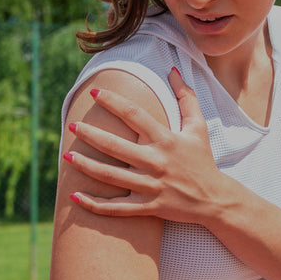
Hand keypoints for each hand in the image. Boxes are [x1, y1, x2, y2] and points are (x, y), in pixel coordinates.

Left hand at [64, 67, 232, 223]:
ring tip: (66, 156)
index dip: (113, 101)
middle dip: (91, 134)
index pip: (134, 115)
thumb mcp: (198, 127)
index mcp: (166, 140)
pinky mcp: (148, 207)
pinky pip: (117, 208)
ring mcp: (151, 186)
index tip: (94, 92)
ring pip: (111, 176)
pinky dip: (95, 205)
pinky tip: (74, 196)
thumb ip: (186, 98)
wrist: (214, 199)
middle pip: (116, 146)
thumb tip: (172, 71)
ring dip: (86, 166)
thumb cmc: (203, 160)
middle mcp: (156, 162)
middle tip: (73, 125)